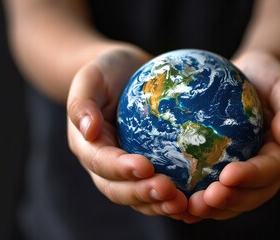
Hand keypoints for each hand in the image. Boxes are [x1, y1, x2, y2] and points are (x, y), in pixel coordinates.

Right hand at [66, 45, 188, 217]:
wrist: (125, 74)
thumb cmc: (107, 72)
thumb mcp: (91, 77)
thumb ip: (83, 102)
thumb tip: (88, 130)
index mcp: (88, 146)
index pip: (101, 163)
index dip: (121, 170)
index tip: (146, 166)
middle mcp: (105, 165)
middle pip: (119, 190)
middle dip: (142, 194)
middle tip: (169, 192)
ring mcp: (127, 170)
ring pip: (139, 197)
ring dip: (159, 204)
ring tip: (183, 203)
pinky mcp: (149, 168)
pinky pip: (159, 188)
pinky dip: (174, 198)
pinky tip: (196, 198)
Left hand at [185, 51, 279, 221]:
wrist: (251, 79)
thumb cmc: (268, 78)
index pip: (270, 169)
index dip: (251, 176)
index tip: (228, 176)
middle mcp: (268, 170)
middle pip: (252, 194)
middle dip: (229, 201)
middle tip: (204, 200)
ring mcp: (248, 175)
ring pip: (234, 201)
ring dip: (213, 209)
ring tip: (189, 208)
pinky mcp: (228, 172)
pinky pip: (216, 192)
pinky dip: (200, 201)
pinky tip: (178, 204)